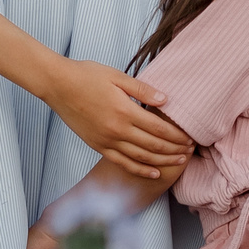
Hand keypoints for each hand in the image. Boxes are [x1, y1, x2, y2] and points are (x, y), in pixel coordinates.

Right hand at [45, 60, 193, 180]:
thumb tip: (166, 100)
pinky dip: (140, 170)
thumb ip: (142, 89)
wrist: (58, 85)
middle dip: (175, 149)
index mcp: (124, 110)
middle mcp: (117, 130)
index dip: (177, 135)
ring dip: (163, 161)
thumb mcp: (117, 76)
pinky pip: (123, 163)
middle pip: (153, 145)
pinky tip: (154, 173)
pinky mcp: (98, 146)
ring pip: (141, 158)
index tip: (190, 137)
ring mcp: (106, 141)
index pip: (158, 128)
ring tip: (179, 161)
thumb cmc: (87, 75)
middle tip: (191, 150)